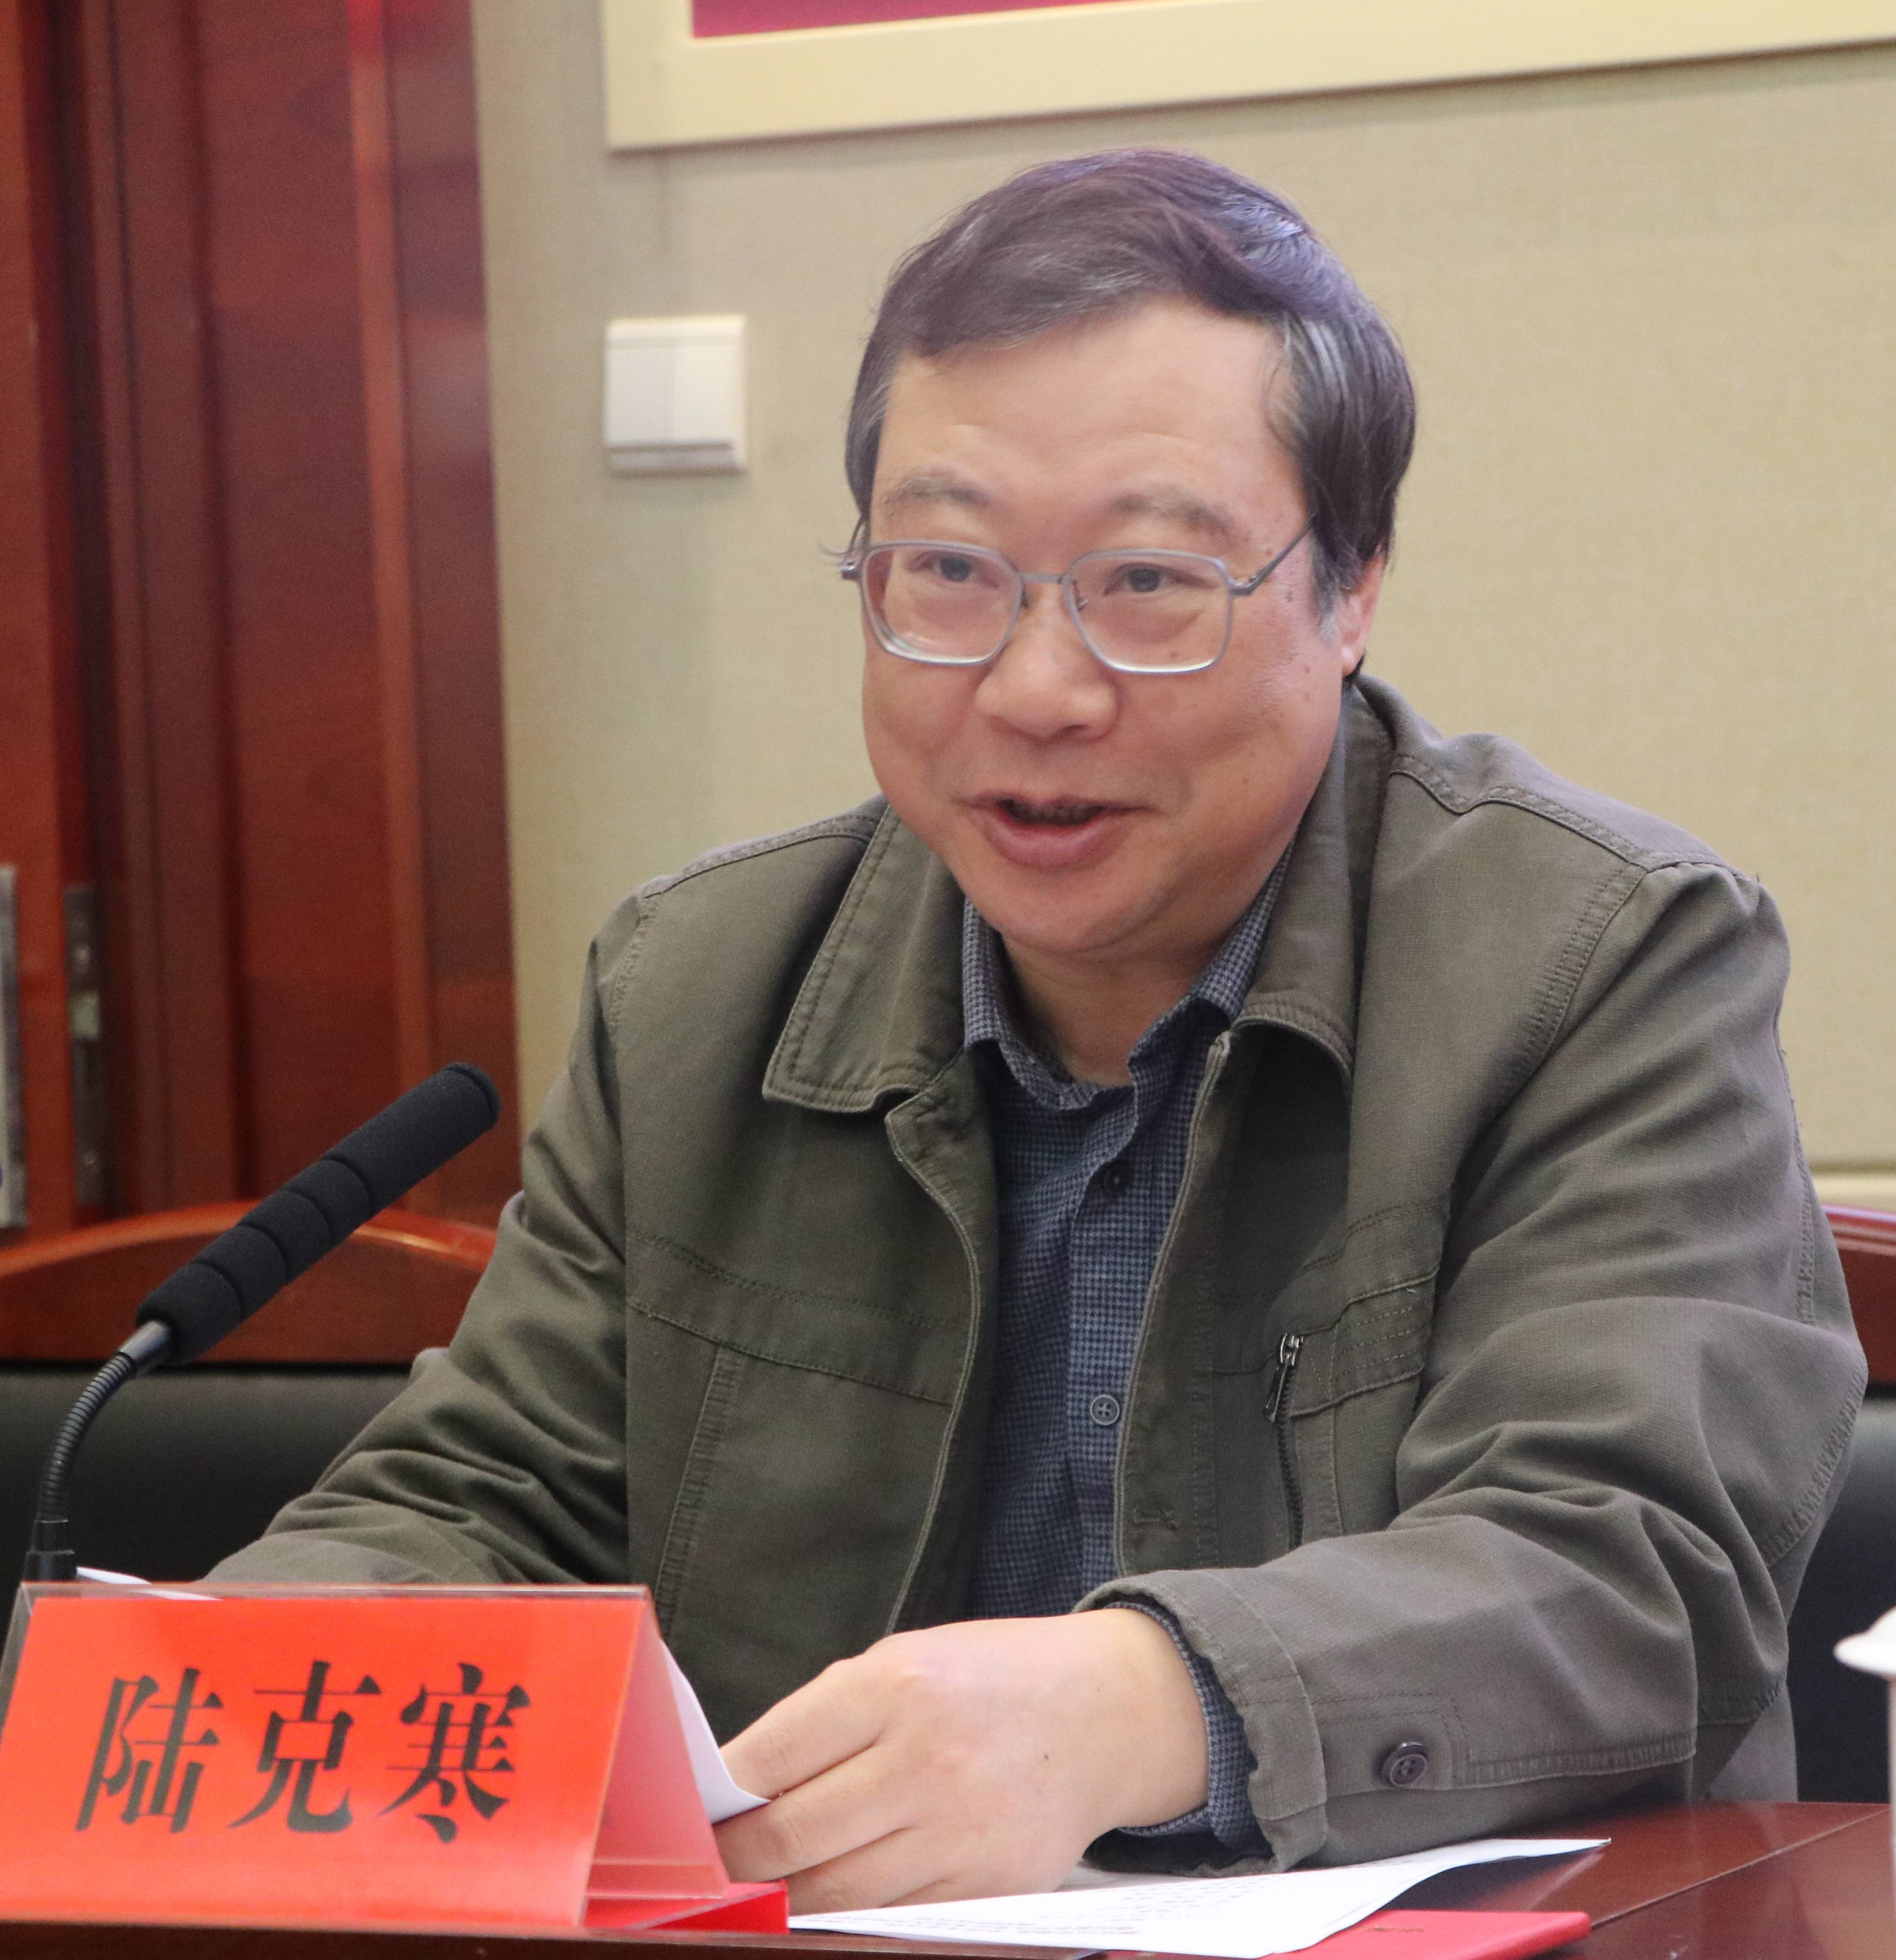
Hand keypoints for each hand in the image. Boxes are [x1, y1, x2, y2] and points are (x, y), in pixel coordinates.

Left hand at [713, 1606, 1208, 1909]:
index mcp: (895, 1687)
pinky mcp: (989, 1884)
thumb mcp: (903, 1662)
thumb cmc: (987, 1678)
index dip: (717, 1799)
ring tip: (761, 1887)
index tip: (691, 1817)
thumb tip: (739, 1789)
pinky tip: (829, 1898)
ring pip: (835, 1893)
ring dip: (785, 1897)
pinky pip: (894, 1915)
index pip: (770, 1759)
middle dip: (739, 1860)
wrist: (1106, 1709)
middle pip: (792, 1837)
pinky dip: (851, 1915)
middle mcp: (926, 1760)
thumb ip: (824, 1721)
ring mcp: (961, 1829)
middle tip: (712, 1865)